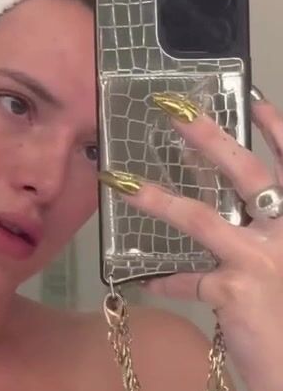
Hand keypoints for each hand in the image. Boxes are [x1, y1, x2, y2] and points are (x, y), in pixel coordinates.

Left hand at [100, 88, 282, 390]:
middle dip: (208, 138)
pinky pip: (188, 280)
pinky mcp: (233, 292)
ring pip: (200, 219)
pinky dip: (167, 281)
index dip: (277, 129)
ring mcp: (262, 261)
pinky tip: (148, 282)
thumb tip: (241, 212)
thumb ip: (269, 233)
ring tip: (122, 184)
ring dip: (157, 199)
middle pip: (246, 174)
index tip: (251, 98)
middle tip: (174, 112)